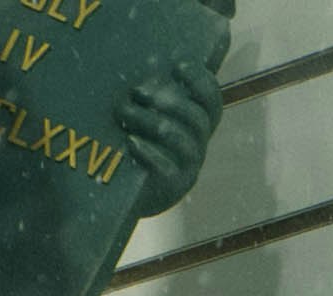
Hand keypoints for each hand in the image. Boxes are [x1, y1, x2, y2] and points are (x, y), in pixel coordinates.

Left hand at [120, 44, 225, 216]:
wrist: (121, 194)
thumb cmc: (130, 145)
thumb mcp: (144, 119)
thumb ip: (150, 98)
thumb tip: (142, 67)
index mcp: (194, 128)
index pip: (211, 103)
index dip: (202, 82)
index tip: (179, 64)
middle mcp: (197, 147)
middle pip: (198, 120)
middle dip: (170, 101)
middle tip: (138, 91)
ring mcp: (187, 169)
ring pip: (183, 141)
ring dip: (153, 122)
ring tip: (124, 111)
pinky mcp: (171, 188)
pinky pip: (167, 169)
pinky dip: (149, 153)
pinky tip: (131, 142)